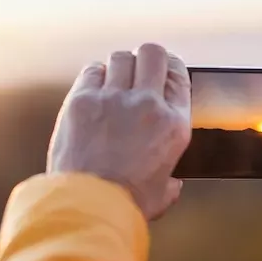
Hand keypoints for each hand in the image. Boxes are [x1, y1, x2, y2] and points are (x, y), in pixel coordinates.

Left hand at [48, 43, 191, 219]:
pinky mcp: (82, 100)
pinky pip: (92, 70)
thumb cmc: (125, 205)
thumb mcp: (163, 193)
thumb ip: (170, 181)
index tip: (163, 70)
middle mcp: (147, 104)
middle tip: (139, 69)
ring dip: (118, 67)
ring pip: (121, 57)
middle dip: (146, 58)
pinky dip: (94, 76)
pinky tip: (93, 89)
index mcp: (173, 124)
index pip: (179, 76)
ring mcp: (113, 99)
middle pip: (152, 53)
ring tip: (113, 81)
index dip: (170, 68)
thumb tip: (172, 185)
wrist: (89, 207)